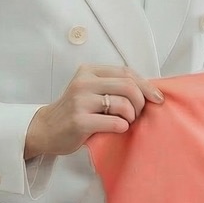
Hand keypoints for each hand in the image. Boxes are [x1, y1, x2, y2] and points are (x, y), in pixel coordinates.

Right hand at [24, 64, 163, 158]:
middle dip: (141, 102)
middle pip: (128, 86)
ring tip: (125, 122)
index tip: (158, 98)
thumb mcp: (91, 91)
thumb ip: (113, 86)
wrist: (45, 130)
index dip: (147, 85)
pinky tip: (117, 129)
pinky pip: (114, 123)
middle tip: (138, 114)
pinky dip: (122, 127)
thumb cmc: (75, 111)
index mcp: (89, 71)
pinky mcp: (79, 121)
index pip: (127, 72)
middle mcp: (84, 83)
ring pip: (123, 104)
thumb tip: (150, 90)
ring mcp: (80, 101)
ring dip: (131, 116)